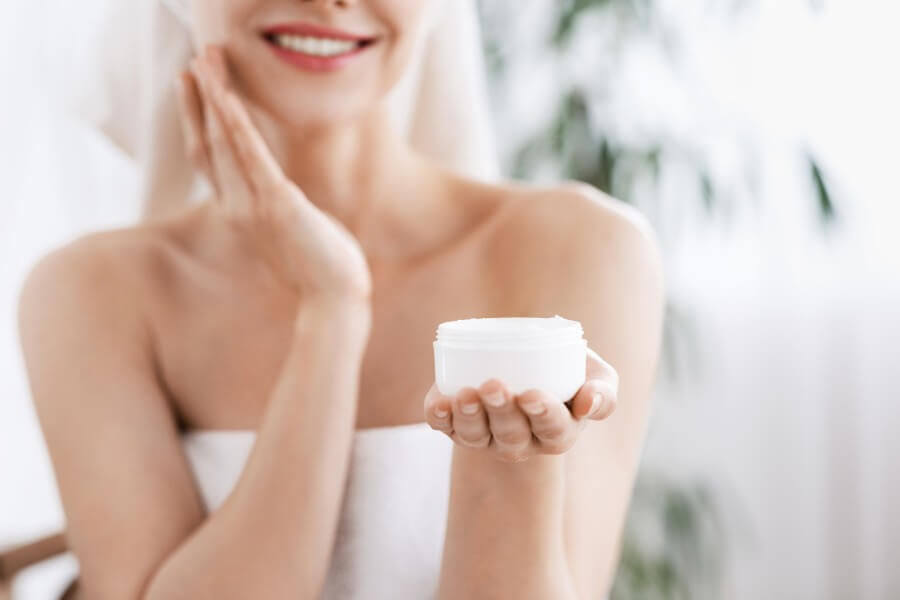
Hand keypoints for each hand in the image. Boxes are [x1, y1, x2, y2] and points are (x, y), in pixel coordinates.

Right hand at [175, 45, 371, 299]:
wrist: (333, 300)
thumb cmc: (321, 268)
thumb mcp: (293, 231)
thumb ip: (279, 209)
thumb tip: (285, 198)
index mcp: (240, 211)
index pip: (211, 159)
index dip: (199, 121)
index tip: (196, 88)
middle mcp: (237, 206)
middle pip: (208, 143)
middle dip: (201, 99)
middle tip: (196, 59)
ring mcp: (252, 205)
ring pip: (222, 142)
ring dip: (213, 98)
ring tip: (205, 62)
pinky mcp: (276, 204)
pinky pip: (250, 155)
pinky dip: (235, 123)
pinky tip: (225, 96)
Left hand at [424, 347, 617, 461]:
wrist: (529, 359)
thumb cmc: (569, 371)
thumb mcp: (598, 377)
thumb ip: (604, 392)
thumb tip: (588, 402)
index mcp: (557, 433)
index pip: (552, 430)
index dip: (542, 415)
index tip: (531, 395)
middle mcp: (520, 442)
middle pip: (510, 435)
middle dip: (501, 412)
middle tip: (495, 385)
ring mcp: (486, 436)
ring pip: (475, 436)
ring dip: (468, 417)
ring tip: (465, 395)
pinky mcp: (456, 424)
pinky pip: (445, 428)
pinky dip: (439, 417)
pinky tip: (438, 403)